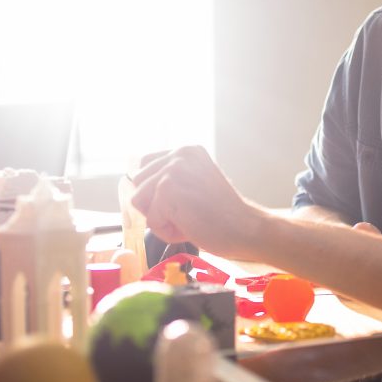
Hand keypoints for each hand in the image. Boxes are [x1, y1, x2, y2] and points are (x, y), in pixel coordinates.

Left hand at [130, 146, 261, 259]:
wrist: (246, 229)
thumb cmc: (223, 215)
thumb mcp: (196, 183)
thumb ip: (172, 178)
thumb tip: (134, 185)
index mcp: (187, 150)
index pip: (145, 166)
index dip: (155, 191)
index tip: (184, 202)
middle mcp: (179, 154)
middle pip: (138, 184)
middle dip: (156, 205)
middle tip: (189, 212)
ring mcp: (173, 170)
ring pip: (140, 202)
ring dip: (161, 219)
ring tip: (189, 219)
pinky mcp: (168, 189)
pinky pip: (150, 220)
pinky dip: (167, 231)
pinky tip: (191, 226)